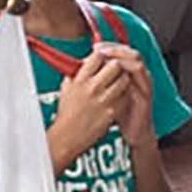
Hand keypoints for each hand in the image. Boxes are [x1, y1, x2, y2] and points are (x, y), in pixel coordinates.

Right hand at [46, 37, 143, 165]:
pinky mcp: (112, 111)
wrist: (68, 136)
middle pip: (115, 65)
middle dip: (116, 66)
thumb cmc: (66, 113)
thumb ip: (77, 72)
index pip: (98, 56)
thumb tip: (86, 61)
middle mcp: (92, 87)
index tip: (104, 58)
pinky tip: (118, 97)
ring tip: (118, 83)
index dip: (103, 55)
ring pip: (124, 79)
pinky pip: (125, 96)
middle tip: (115, 70)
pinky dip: (124, 94)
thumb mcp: (66, 88)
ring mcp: (103, 100)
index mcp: (79, 79)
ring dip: (123, 79)